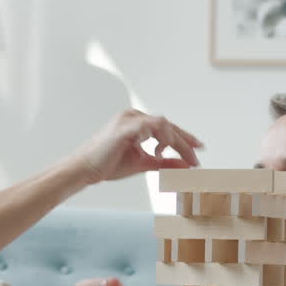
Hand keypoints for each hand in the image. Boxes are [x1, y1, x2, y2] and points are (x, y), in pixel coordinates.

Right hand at [74, 110, 202, 184]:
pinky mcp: (123, 128)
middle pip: (167, 125)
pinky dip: (158, 136)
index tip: (199, 148)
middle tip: (196, 157)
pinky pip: (147, 127)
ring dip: (175, 140)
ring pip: (161, 124)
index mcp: (138, 123)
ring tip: (181, 156)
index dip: (185, 138)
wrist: (86, 169)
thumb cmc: (109, 164)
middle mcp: (134, 116)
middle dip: (185, 142)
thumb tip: (185, 166)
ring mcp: (128, 120)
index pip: (167, 127)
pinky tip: (162, 149)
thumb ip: (164, 162)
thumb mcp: (144, 163)